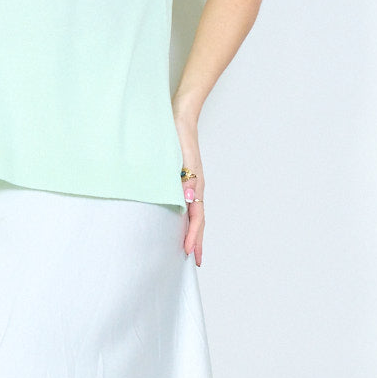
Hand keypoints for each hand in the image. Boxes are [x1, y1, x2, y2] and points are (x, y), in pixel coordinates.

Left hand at [175, 120, 204, 266]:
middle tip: (195, 260)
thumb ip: (186, 177)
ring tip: (189, 247)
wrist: (179, 117)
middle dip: (196, 240)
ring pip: (194, 212)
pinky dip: (186, 216)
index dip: (193, 236)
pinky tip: (180, 220)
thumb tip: (189, 199)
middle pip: (199, 219)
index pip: (197, 217)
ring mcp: (191, 182)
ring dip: (192, 231)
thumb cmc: (177, 135)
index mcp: (196, 184)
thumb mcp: (181, 157)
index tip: (188, 253)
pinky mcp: (184, 176)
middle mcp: (195, 186)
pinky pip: (187, 202)